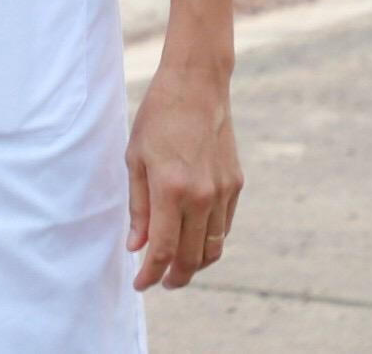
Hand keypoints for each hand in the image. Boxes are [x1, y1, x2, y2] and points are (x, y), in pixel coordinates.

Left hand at [127, 62, 242, 289]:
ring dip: (196, 265)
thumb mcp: (135, 159)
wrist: (196, 88)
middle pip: (192, 257)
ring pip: (213, 248)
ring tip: (177, 268)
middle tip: (160, 282)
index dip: (151, 273)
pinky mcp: (236, 186)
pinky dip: (210, 242)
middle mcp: (202, 196)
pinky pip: (224, 228)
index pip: (163, 249)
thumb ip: (138, 207)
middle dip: (175, 277)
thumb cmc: (157, 119)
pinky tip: (194, 240)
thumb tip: (137, 247)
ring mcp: (223, 192)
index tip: (140, 284)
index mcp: (171, 189)